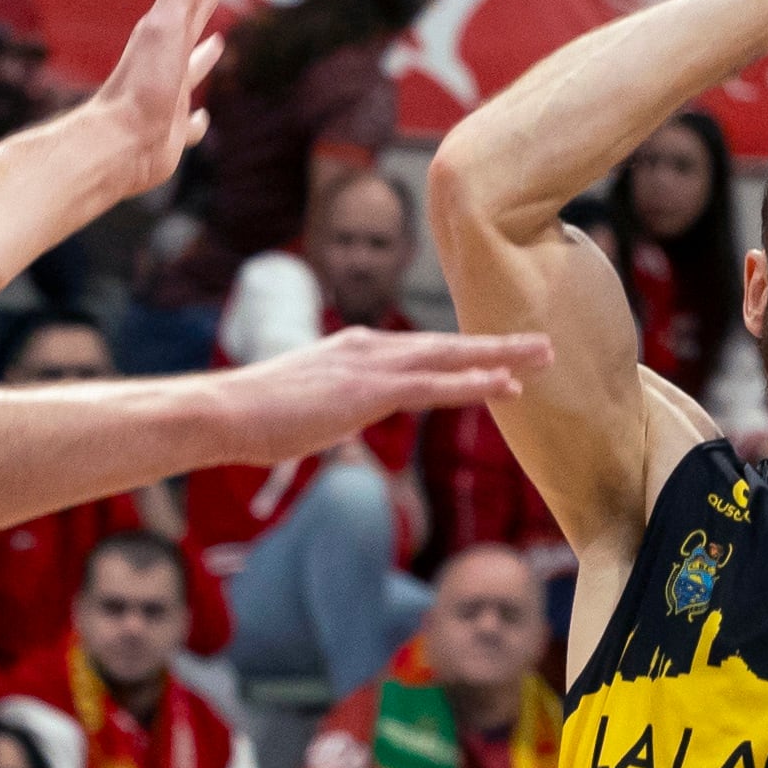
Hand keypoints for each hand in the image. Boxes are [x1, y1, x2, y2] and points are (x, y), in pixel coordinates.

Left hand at [86, 0, 234, 194]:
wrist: (118, 144)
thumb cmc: (143, 84)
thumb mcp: (168, 25)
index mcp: (167, 30)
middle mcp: (168, 58)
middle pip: (194, 17)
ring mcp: (170, 93)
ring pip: (193, 67)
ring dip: (205, 54)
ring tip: (218, 42)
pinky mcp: (172, 131)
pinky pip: (190, 123)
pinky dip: (198, 120)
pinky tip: (201, 119)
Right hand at [209, 327, 552, 466]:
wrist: (223, 412)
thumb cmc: (252, 417)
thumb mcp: (302, 410)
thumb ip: (327, 410)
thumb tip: (329, 424)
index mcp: (354, 352)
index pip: (420, 352)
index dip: (463, 355)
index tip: (500, 357)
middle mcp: (368, 349)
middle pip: (445, 346)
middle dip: (496, 345)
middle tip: (543, 343)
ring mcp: (369, 367)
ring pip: (449, 359)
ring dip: (499, 356)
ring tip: (543, 355)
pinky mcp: (367, 391)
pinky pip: (433, 387)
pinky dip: (473, 384)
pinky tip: (507, 385)